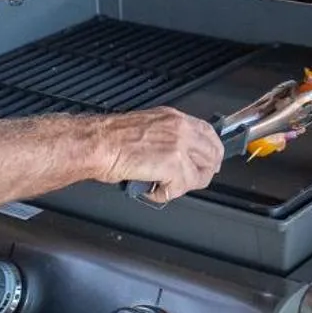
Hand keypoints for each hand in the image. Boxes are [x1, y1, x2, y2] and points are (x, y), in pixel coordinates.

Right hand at [94, 108, 224, 204]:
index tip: (207, 163)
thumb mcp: (148, 126)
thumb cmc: (112, 138)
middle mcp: (181, 129)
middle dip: (202, 173)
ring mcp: (180, 146)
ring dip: (182, 186)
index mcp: (174, 118)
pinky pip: (182, 188)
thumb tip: (178, 153)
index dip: (211, 152)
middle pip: (212, 155)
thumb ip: (168, 136)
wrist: (99, 143)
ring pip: (200, 174)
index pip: (209, 133)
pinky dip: (165, 194)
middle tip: (186, 182)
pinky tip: (151, 188)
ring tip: (163, 186)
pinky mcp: (174, 165)